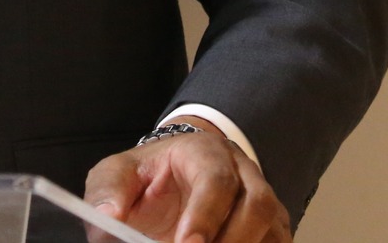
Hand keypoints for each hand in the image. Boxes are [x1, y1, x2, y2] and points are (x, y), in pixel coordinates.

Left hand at [84, 118, 289, 242]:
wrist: (171, 177)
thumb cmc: (148, 176)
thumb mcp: (118, 173)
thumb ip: (108, 190)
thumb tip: (108, 215)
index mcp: (204, 152)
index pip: (216, 180)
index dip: (206, 215)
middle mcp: (243, 172)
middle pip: (257, 204)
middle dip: (233, 240)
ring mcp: (263, 200)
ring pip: (274, 227)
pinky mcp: (272, 227)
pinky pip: (279, 242)